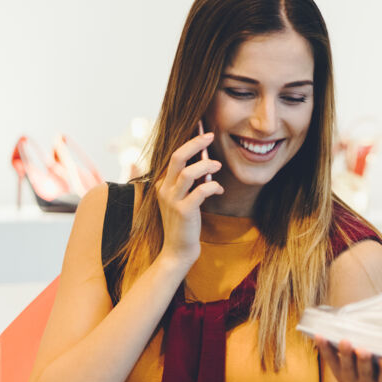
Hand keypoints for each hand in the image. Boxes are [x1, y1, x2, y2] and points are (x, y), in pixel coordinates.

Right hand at [157, 129, 223, 266]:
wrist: (178, 250)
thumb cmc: (185, 223)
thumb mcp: (184, 199)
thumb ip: (190, 182)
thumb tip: (206, 162)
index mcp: (162, 183)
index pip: (175, 156)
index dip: (189, 142)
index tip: (203, 131)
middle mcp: (164, 189)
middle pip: (177, 157)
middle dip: (194, 143)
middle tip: (209, 135)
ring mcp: (172, 200)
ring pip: (188, 172)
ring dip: (206, 166)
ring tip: (217, 165)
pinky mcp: (183, 211)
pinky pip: (200, 191)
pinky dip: (213, 186)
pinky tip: (218, 189)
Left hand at [316, 337, 381, 381]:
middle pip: (365, 373)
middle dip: (364, 361)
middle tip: (363, 350)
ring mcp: (350, 380)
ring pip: (346, 368)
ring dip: (345, 354)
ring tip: (345, 341)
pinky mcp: (337, 373)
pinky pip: (330, 360)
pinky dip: (325, 348)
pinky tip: (320, 336)